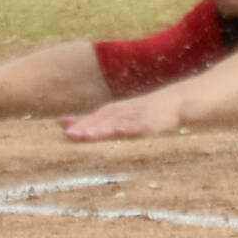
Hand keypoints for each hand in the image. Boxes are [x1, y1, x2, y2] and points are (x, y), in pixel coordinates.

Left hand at [58, 93, 181, 141]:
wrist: (176, 101)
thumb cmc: (143, 110)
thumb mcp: (117, 115)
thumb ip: (92, 120)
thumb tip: (61, 122)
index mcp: (115, 110)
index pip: (95, 116)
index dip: (80, 121)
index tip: (62, 125)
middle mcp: (124, 111)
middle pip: (103, 119)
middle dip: (87, 126)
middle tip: (70, 134)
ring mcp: (138, 116)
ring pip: (118, 123)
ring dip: (103, 128)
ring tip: (88, 135)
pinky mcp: (153, 122)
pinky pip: (140, 126)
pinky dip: (129, 128)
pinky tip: (120, 131)